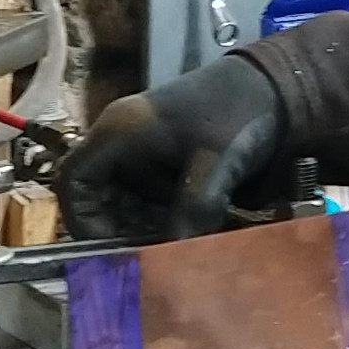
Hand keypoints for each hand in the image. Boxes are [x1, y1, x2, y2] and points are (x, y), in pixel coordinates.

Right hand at [58, 56, 285, 239]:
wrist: (274, 88)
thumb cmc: (238, 113)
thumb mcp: (217, 161)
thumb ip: (195, 207)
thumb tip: (176, 256)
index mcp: (119, 132)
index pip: (73, 179)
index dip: (80, 219)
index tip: (106, 250)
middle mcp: (122, 143)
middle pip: (94, 196)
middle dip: (112, 231)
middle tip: (140, 260)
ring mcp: (142, 153)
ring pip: (121, 203)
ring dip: (137, 230)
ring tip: (162, 255)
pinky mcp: (163, 164)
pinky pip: (146, 201)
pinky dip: (157, 223)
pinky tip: (179, 240)